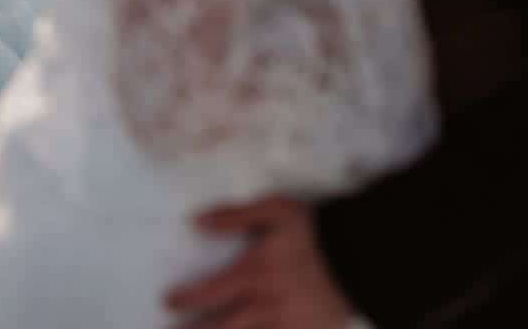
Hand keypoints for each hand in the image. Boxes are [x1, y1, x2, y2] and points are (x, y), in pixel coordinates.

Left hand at [165, 196, 354, 326]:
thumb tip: (196, 221)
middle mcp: (265, 305)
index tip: (168, 302)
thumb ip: (235, 216)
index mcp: (255, 273)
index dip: (188, 299)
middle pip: (223, 328)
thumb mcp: (275, 210)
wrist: (359, 257)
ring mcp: (286, 326)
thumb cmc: (314, 231)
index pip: (212, 291)